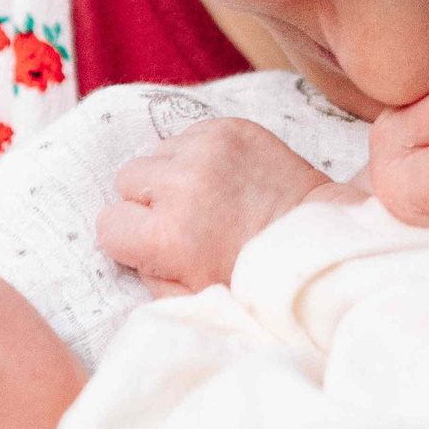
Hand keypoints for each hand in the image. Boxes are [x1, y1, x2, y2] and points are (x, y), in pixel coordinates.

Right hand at [97, 117, 333, 293]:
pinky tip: (226, 180)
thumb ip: (148, 279)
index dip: (132, 238)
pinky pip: (187, 135)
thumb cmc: (257, 279)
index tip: (161, 246)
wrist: (320, 241)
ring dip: (174, 174)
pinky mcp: (231, 128)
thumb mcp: (194, 301)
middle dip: (150, 201)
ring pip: (156, 153)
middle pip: (127, 181)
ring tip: (210, 199)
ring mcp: (207, 149)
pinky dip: (199, 155)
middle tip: (189, 221)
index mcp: (166, 236)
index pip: (108, 224)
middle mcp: (181, 184)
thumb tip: (123, 250)